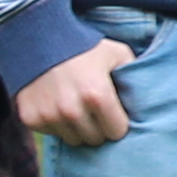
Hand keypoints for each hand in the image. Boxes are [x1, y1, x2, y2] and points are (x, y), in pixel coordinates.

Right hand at [17, 36, 136, 146]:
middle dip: (98, 127)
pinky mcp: (30, 118)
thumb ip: (134, 76)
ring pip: (73, 139)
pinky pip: (51, 133)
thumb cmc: (84, 46)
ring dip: (77, 128)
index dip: (117, 122)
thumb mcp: (117, 53)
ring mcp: (49, 115)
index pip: (116, 132)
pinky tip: (56, 104)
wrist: (39, 36)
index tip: (114, 112)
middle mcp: (71, 110)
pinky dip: (55, 123)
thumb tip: (146, 102)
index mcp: (97, 95)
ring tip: (76, 106)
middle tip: (94, 109)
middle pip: (95, 139)